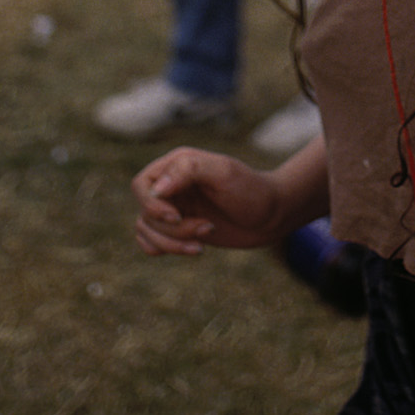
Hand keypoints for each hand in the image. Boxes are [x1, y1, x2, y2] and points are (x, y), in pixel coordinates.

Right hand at [132, 146, 285, 257]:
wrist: (272, 215)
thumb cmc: (251, 190)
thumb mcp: (224, 173)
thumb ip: (188, 170)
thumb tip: (156, 189)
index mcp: (178, 165)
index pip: (142, 185)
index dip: (152, 205)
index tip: (177, 216)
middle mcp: (171, 185)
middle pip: (145, 212)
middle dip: (172, 229)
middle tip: (206, 228)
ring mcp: (174, 208)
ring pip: (146, 230)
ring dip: (172, 243)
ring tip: (204, 240)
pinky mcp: (178, 229)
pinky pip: (150, 242)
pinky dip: (166, 250)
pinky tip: (194, 249)